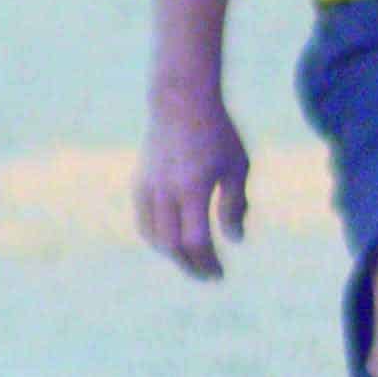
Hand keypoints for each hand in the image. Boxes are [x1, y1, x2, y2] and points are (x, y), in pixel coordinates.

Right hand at [134, 89, 252, 277]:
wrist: (179, 101)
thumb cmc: (217, 133)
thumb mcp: (237, 165)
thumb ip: (235, 204)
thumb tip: (235, 240)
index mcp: (193, 187)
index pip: (196, 240)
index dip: (208, 263)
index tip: (220, 274)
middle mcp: (166, 190)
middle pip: (172, 246)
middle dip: (191, 266)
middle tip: (208, 276)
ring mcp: (149, 187)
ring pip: (154, 238)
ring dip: (174, 255)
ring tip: (193, 260)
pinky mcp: (140, 183)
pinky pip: (144, 223)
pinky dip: (158, 239)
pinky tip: (175, 242)